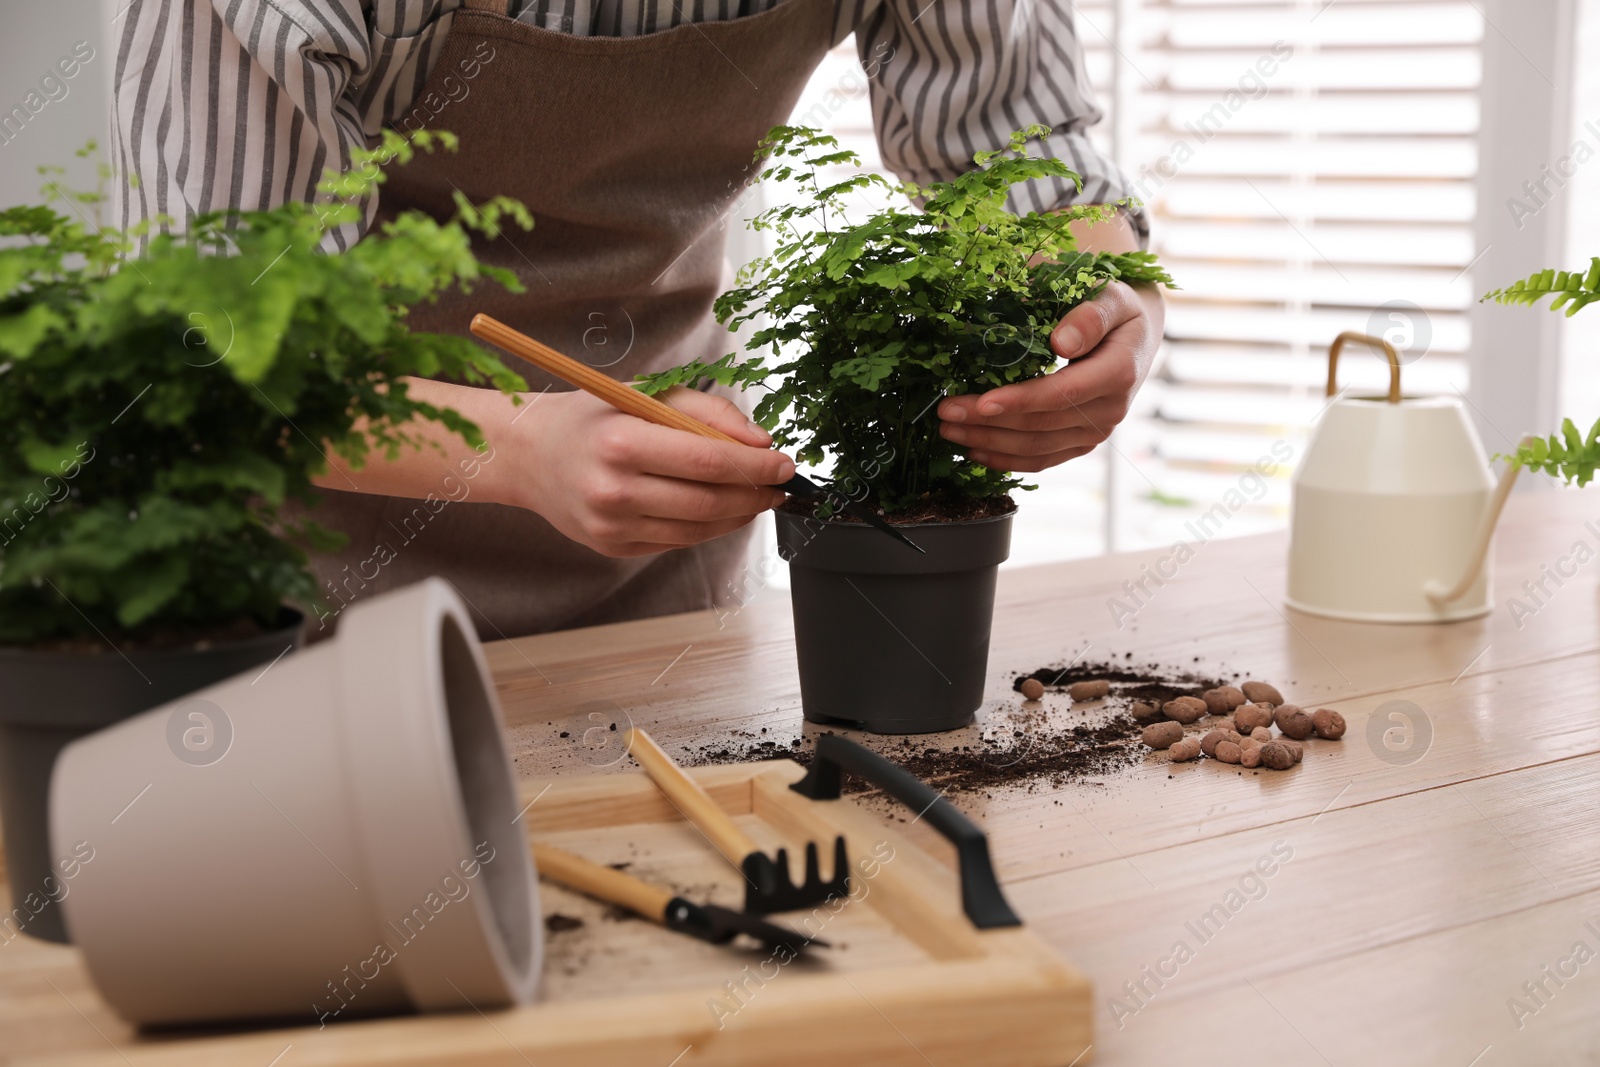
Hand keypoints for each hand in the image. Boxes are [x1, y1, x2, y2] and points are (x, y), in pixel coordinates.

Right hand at [511, 386, 793, 556]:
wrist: (530, 454)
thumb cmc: (593, 417)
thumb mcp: (646, 393)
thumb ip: (708, 412)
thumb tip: (761, 442)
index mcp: (622, 442)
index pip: (709, 461)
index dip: (756, 467)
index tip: (784, 463)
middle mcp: (614, 490)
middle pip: (708, 502)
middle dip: (755, 494)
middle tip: (778, 484)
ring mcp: (611, 525)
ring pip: (697, 530)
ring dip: (738, 516)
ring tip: (756, 497)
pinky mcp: (611, 547)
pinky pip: (675, 542)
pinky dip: (706, 527)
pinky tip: (719, 509)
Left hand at [936, 281, 1160, 471]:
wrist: (1135, 337)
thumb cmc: (1116, 310)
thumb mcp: (1112, 297)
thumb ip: (1090, 314)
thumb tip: (1061, 340)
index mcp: (1118, 372)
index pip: (1062, 394)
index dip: (1020, 402)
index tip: (981, 403)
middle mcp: (1110, 411)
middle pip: (1040, 425)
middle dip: (988, 422)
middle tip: (944, 411)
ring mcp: (1096, 432)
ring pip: (1035, 448)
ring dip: (988, 442)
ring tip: (948, 429)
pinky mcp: (1081, 444)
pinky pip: (1041, 460)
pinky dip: (1005, 459)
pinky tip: (974, 452)